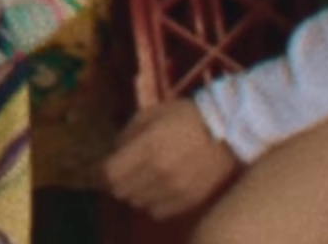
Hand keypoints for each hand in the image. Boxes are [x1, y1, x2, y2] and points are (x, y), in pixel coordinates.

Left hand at [100, 98, 237, 219]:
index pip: (110, 174)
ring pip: (138, 204)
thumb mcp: (151, 114)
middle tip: (120, 173)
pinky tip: (158, 189)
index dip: (98, 174)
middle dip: (115, 182)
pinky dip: (152, 203)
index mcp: (148, 147)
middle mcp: (159, 172)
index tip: (97, 170)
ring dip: (134, 193)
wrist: (230, 130)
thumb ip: (127, 134)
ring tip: (142, 179)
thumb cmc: (187, 116)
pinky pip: (158, 212)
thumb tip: (114, 154)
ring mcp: (176, 189)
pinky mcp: (189, 201)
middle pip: (121, 191)